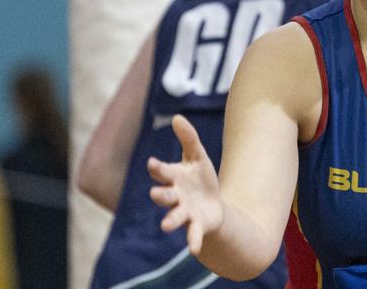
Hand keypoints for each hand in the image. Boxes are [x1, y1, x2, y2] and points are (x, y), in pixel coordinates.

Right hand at [148, 114, 223, 255]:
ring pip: (175, 216)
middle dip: (161, 195)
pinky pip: (193, 234)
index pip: (162, 173)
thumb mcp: (198, 157)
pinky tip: (194, 250)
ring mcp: (185, 213)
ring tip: (166, 226)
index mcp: (174, 179)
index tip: (153, 164)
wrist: (214, 206)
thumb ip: (188, 138)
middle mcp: (176, 197)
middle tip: (155, 194)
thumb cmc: (201, 180)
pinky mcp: (196, 226)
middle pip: (165, 196)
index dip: (158, 169)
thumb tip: (177, 116)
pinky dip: (193, 241)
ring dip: (170, 220)